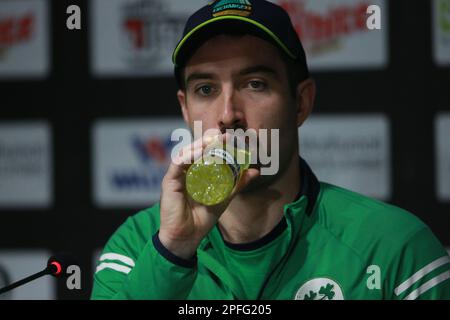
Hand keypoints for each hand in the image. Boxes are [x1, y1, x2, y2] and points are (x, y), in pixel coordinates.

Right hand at [158, 133, 259, 258]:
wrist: (187, 237)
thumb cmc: (202, 218)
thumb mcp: (224, 197)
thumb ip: (237, 184)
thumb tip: (255, 171)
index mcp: (196, 172)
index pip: (205, 152)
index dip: (216, 143)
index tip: (230, 138)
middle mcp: (185, 171)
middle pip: (195, 149)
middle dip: (209, 140)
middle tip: (224, 136)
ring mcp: (176, 175)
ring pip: (186, 153)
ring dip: (199, 145)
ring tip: (213, 141)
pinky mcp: (169, 182)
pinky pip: (177, 164)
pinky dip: (188, 156)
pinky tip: (199, 152)